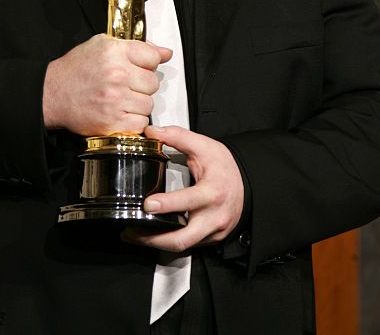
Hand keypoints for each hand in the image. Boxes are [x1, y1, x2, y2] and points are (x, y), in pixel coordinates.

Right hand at [43, 34, 171, 135]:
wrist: (52, 94)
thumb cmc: (76, 70)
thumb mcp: (102, 45)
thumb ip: (136, 47)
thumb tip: (164, 52)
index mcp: (115, 52)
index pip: (153, 57)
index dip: (147, 64)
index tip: (139, 68)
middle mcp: (117, 75)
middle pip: (153, 82)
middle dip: (142, 85)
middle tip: (126, 85)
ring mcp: (115, 100)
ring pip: (149, 104)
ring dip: (138, 104)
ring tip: (120, 99)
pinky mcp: (113, 123)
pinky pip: (141, 123)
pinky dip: (132, 121)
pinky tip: (119, 113)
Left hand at [123, 125, 243, 251]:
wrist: (248, 183)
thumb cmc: (225, 167)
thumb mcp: (203, 146)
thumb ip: (177, 137)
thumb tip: (153, 132)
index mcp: (212, 191)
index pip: (188, 201)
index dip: (167, 205)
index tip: (148, 204)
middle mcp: (213, 216)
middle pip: (182, 238)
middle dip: (154, 238)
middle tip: (131, 231)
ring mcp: (213, 231)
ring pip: (183, 246)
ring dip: (157, 243)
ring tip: (136, 235)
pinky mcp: (211, 238)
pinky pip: (189, 244)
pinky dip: (169, 241)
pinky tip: (154, 234)